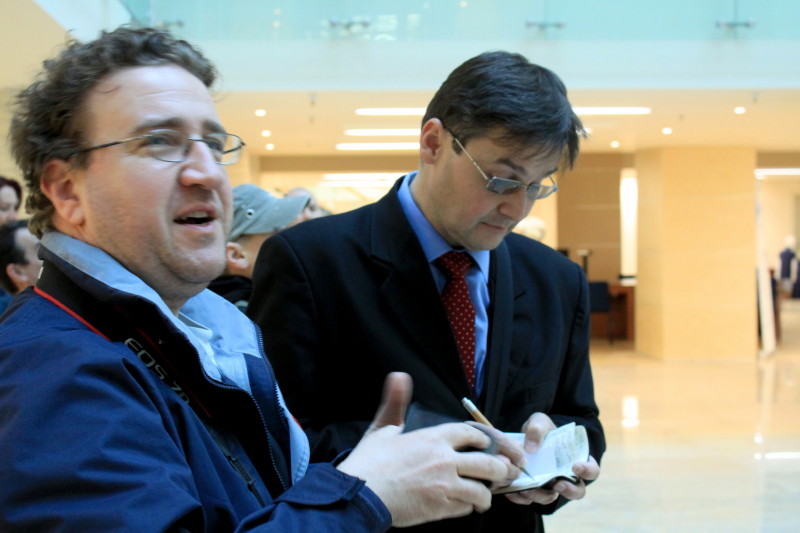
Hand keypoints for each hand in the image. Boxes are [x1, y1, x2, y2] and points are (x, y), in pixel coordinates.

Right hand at [337, 373, 514, 526]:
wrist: (360, 496)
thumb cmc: (369, 464)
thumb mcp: (382, 428)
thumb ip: (395, 403)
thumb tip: (399, 377)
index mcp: (433, 438)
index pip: (472, 433)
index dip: (486, 439)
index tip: (490, 444)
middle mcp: (444, 460)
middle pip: (489, 463)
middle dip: (502, 468)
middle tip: (506, 472)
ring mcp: (445, 485)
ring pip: (482, 490)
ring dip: (487, 494)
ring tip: (486, 496)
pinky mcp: (441, 508)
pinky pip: (466, 508)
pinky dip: (469, 508)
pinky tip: (466, 506)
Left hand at [504, 412, 600, 505]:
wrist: (521, 438)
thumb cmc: (539, 430)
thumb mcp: (539, 422)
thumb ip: (537, 429)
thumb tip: (532, 447)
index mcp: (574, 459)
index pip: (591, 470)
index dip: (588, 470)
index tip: (576, 467)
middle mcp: (566, 476)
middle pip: (577, 491)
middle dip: (569, 491)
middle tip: (558, 485)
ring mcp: (550, 485)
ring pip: (551, 498)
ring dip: (541, 496)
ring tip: (528, 489)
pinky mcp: (533, 490)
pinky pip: (530, 499)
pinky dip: (522, 497)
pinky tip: (513, 491)